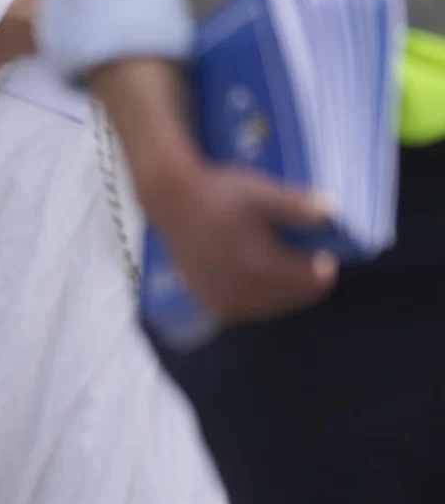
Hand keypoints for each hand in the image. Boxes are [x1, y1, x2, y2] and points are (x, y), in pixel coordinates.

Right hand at [142, 160, 340, 324]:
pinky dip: (261, 296)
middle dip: (304, 277)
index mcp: (260, 268)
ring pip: (275, 305)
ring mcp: (225, 302)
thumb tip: (332, 212)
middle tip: (295, 251)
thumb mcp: (262, 194)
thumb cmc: (218, 194)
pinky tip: (256, 274)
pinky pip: (251, 309)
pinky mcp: (211, 304)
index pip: (316, 282)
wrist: (171, 201)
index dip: (323, 263)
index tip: (318, 246)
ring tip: (275, 260)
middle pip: (298, 297)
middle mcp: (242, 292)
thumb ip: (298, 206)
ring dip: (284, 288)